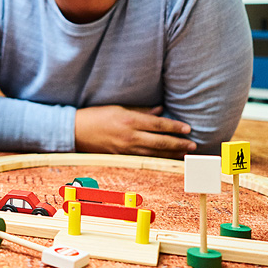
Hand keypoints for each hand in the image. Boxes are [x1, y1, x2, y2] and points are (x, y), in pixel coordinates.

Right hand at [74, 105, 194, 158]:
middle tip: (193, 145)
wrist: (74, 131)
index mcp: (129, 120)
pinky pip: (144, 159)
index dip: (174, 127)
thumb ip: (140, 110)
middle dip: (178, 144)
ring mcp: (125, 149)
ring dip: (170, 154)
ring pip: (154, 153)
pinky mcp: (121, 157)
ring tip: (184, 154)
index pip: (158, 124)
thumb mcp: (118, 108)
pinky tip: (165, 160)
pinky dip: (157, 159)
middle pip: (159, 141)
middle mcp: (129, 136)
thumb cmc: (95, 116)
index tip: (187, 128)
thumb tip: (159, 111)